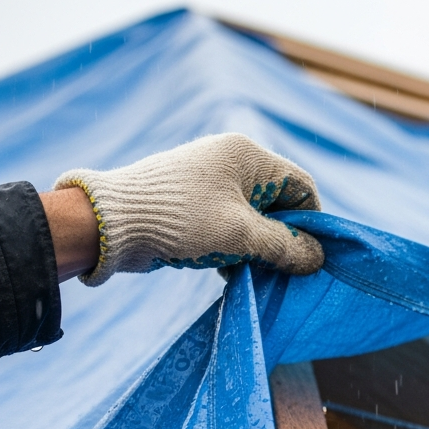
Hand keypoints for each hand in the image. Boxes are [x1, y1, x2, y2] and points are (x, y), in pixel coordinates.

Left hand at [54, 134, 324, 286]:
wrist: (110, 224)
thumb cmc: (182, 221)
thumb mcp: (242, 235)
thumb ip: (285, 246)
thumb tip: (318, 259)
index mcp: (247, 156)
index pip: (301, 186)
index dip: (313, 222)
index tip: (312, 255)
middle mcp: (231, 162)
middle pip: (280, 204)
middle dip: (284, 239)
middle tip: (283, 270)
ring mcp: (211, 182)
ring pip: (255, 219)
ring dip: (259, 248)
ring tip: (250, 272)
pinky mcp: (195, 204)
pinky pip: (231, 225)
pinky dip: (236, 248)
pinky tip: (227, 270)